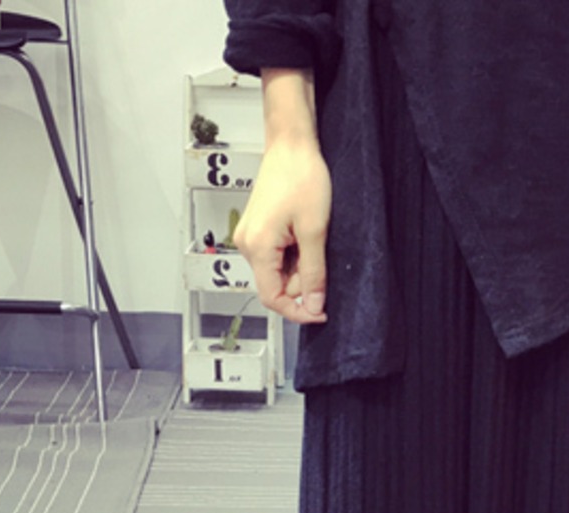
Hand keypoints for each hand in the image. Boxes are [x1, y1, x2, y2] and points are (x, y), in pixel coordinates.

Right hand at [234, 136, 331, 324]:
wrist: (291, 145)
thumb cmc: (301, 177)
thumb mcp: (315, 231)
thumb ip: (313, 273)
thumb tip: (312, 305)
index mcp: (257, 247)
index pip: (271, 298)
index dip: (297, 311)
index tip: (319, 312)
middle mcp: (247, 244)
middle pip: (276, 286)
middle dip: (302, 283)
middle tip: (322, 259)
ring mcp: (250, 236)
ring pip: (278, 272)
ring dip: (300, 267)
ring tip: (313, 240)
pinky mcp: (257, 230)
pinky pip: (276, 257)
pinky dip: (294, 256)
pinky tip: (305, 236)